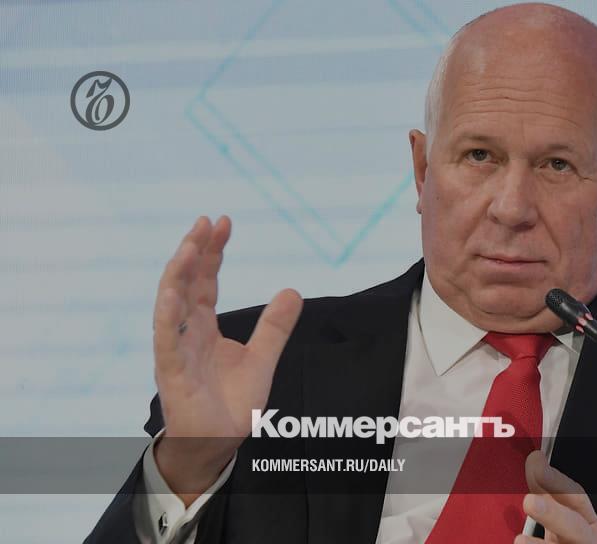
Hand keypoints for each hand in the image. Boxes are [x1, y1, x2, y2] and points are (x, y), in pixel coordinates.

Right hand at [152, 216, 302, 503]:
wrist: (219, 443)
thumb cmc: (231, 403)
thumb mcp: (262, 358)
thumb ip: (275, 327)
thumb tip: (293, 291)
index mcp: (204, 326)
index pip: (205, 280)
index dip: (213, 252)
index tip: (223, 222)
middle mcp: (186, 332)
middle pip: (186, 283)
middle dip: (195, 251)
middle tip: (207, 222)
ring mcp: (176, 350)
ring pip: (171, 305)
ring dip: (178, 274)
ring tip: (189, 245)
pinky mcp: (172, 372)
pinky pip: (167, 340)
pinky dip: (168, 316)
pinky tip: (172, 292)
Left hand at [516, 450, 596, 543]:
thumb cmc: (573, 543)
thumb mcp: (566, 520)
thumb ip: (551, 495)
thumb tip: (534, 462)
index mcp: (588, 525)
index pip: (576, 499)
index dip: (557, 480)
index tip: (535, 462)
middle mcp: (586, 542)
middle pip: (575, 528)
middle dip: (554, 514)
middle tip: (530, 501)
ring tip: (520, 540)